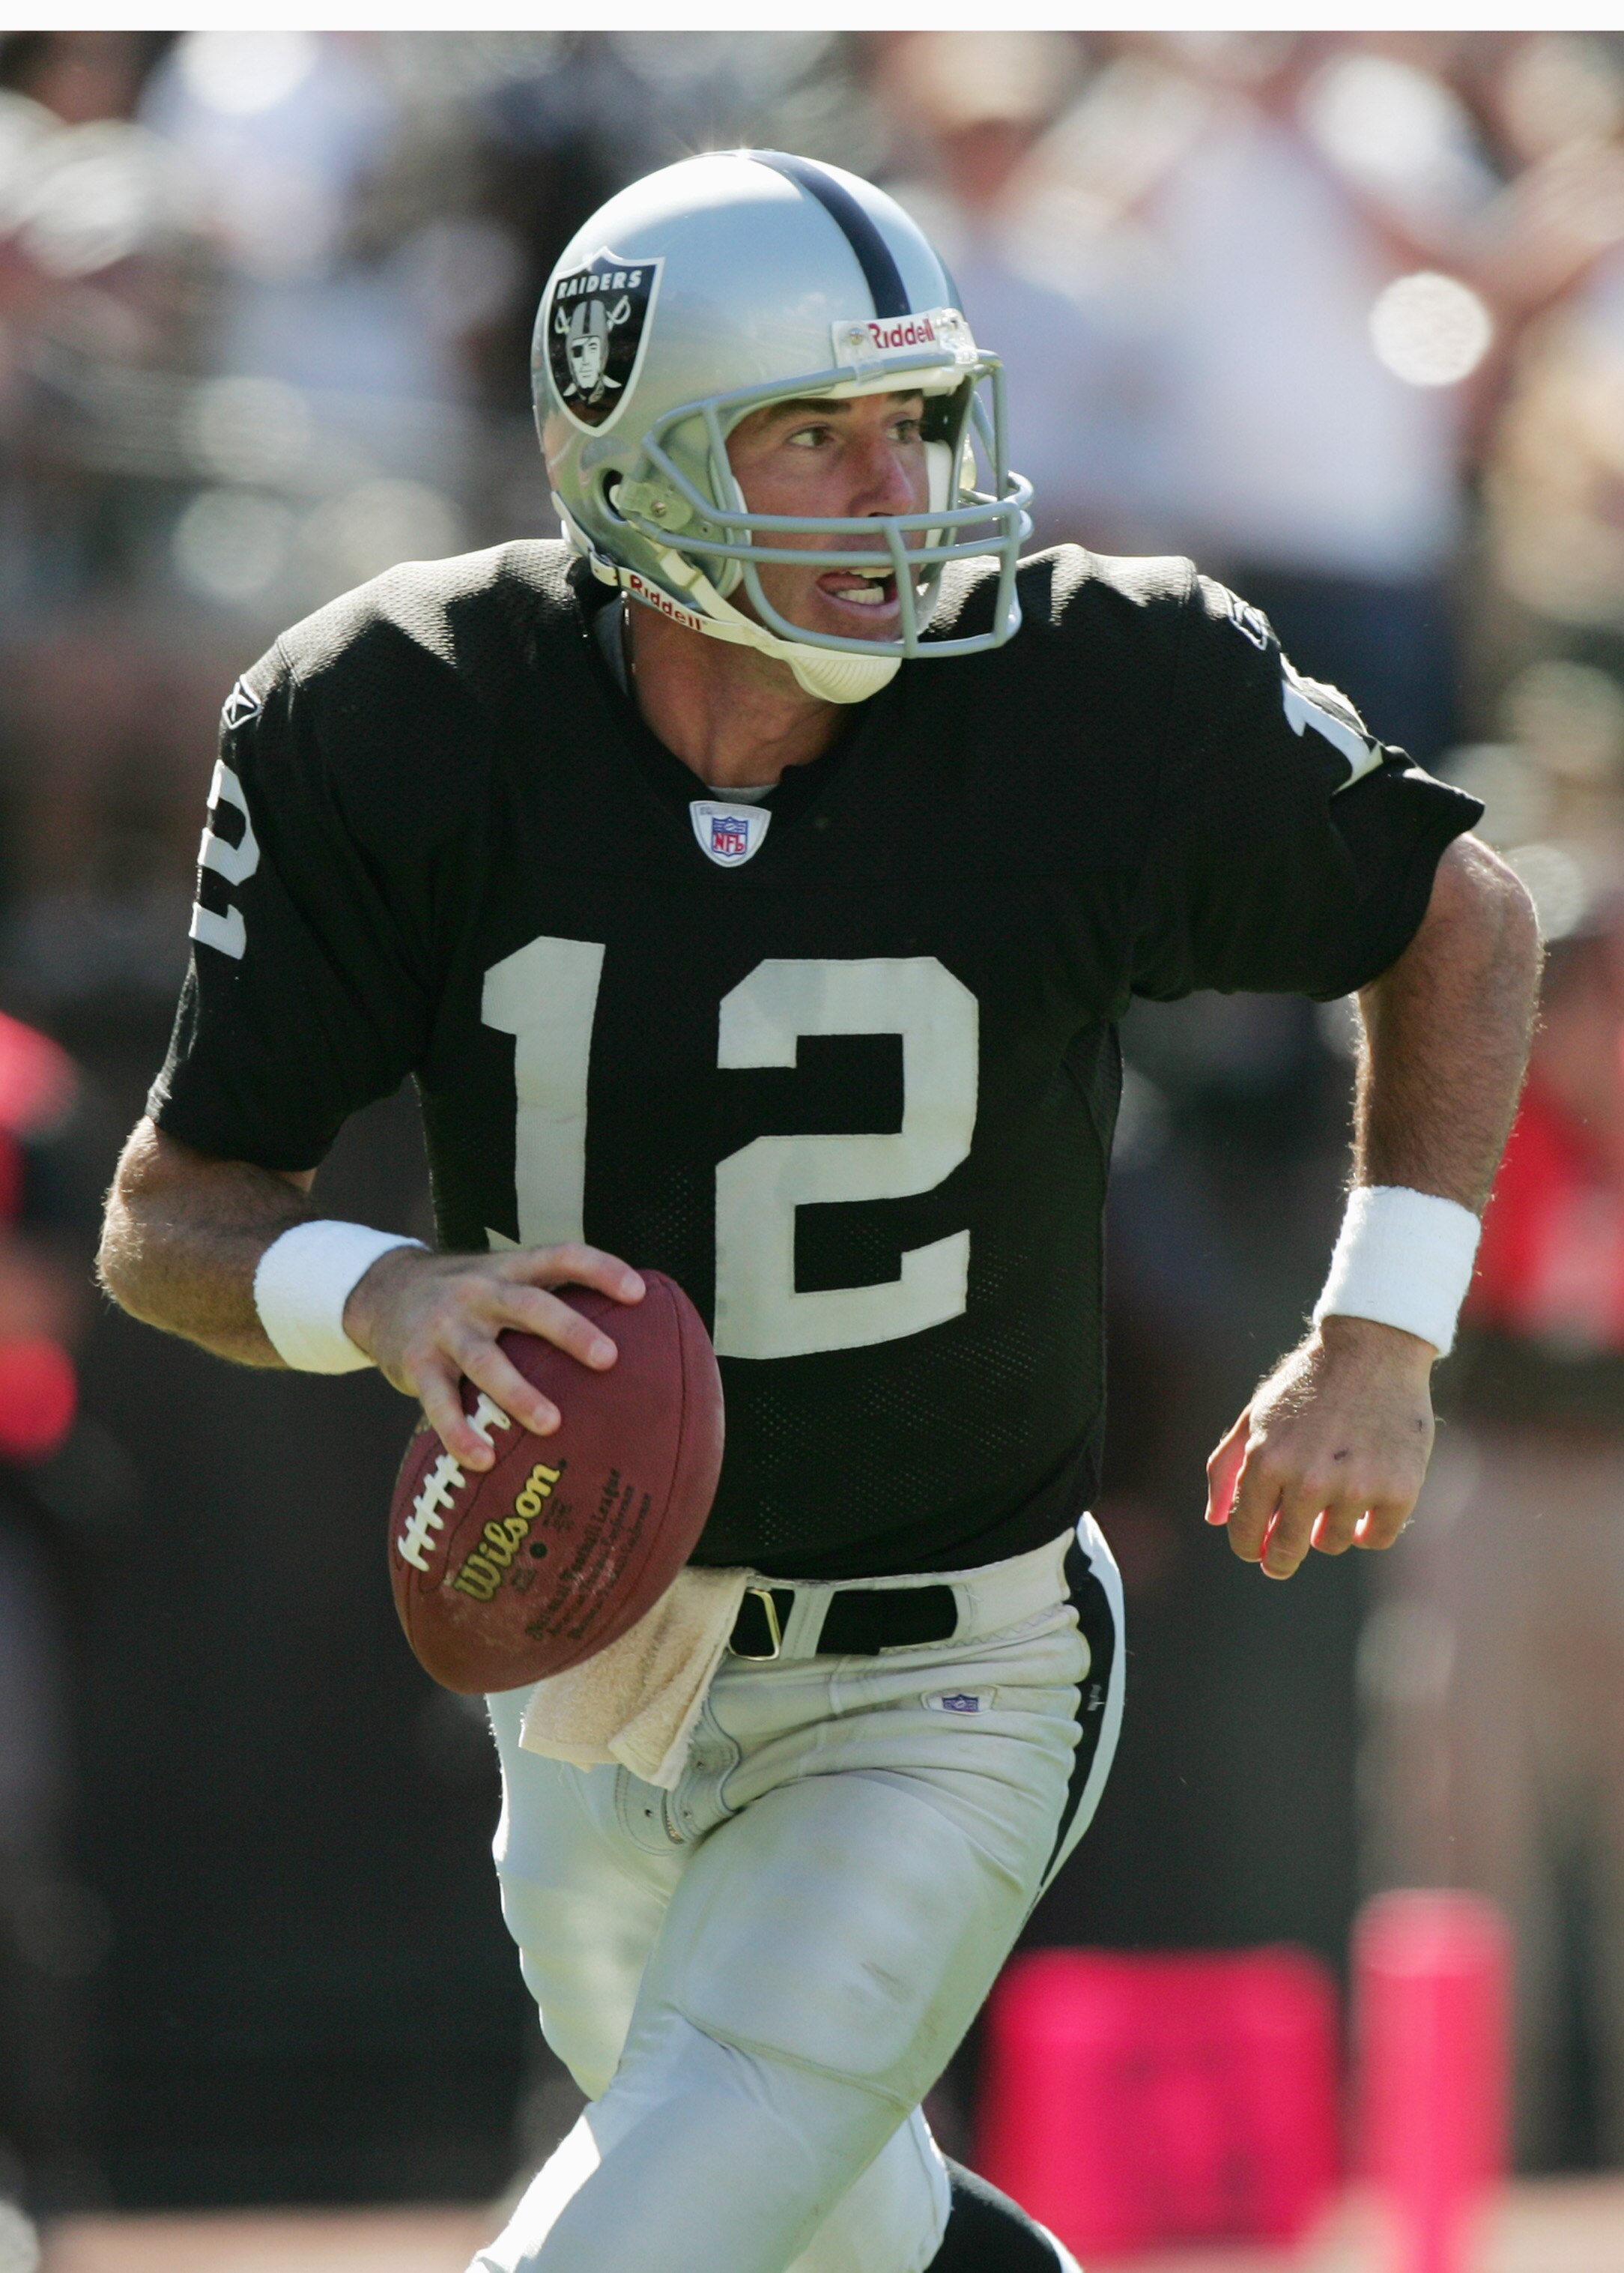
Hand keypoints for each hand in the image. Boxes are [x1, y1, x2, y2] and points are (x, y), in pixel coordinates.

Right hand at [344, 1242, 644, 1469]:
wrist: (380, 1291)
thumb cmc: (464, 1297)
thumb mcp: (500, 1279)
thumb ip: (548, 1297)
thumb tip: (630, 1332)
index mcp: (508, 1270)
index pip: (560, 1256)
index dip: (600, 1269)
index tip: (639, 1293)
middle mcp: (478, 1292)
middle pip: (529, 1306)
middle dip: (570, 1330)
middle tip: (609, 1359)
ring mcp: (445, 1327)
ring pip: (485, 1359)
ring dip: (518, 1392)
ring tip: (552, 1424)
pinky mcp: (416, 1363)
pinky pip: (439, 1402)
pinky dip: (459, 1432)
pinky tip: (482, 1460)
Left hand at [1204, 1316, 1435, 1580]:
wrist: (1373, 1350)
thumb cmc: (1308, 1384)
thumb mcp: (1255, 1415)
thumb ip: (1227, 1466)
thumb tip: (1215, 1520)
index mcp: (1266, 1460)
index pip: (1246, 1530)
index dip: (1248, 1546)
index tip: (1255, 1549)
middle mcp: (1308, 1480)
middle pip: (1287, 1548)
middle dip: (1279, 1559)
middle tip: (1281, 1562)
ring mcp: (1355, 1487)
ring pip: (1332, 1543)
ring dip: (1326, 1531)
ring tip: (1331, 1503)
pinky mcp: (1398, 1490)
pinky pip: (1375, 1538)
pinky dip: (1367, 1531)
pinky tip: (1362, 1510)